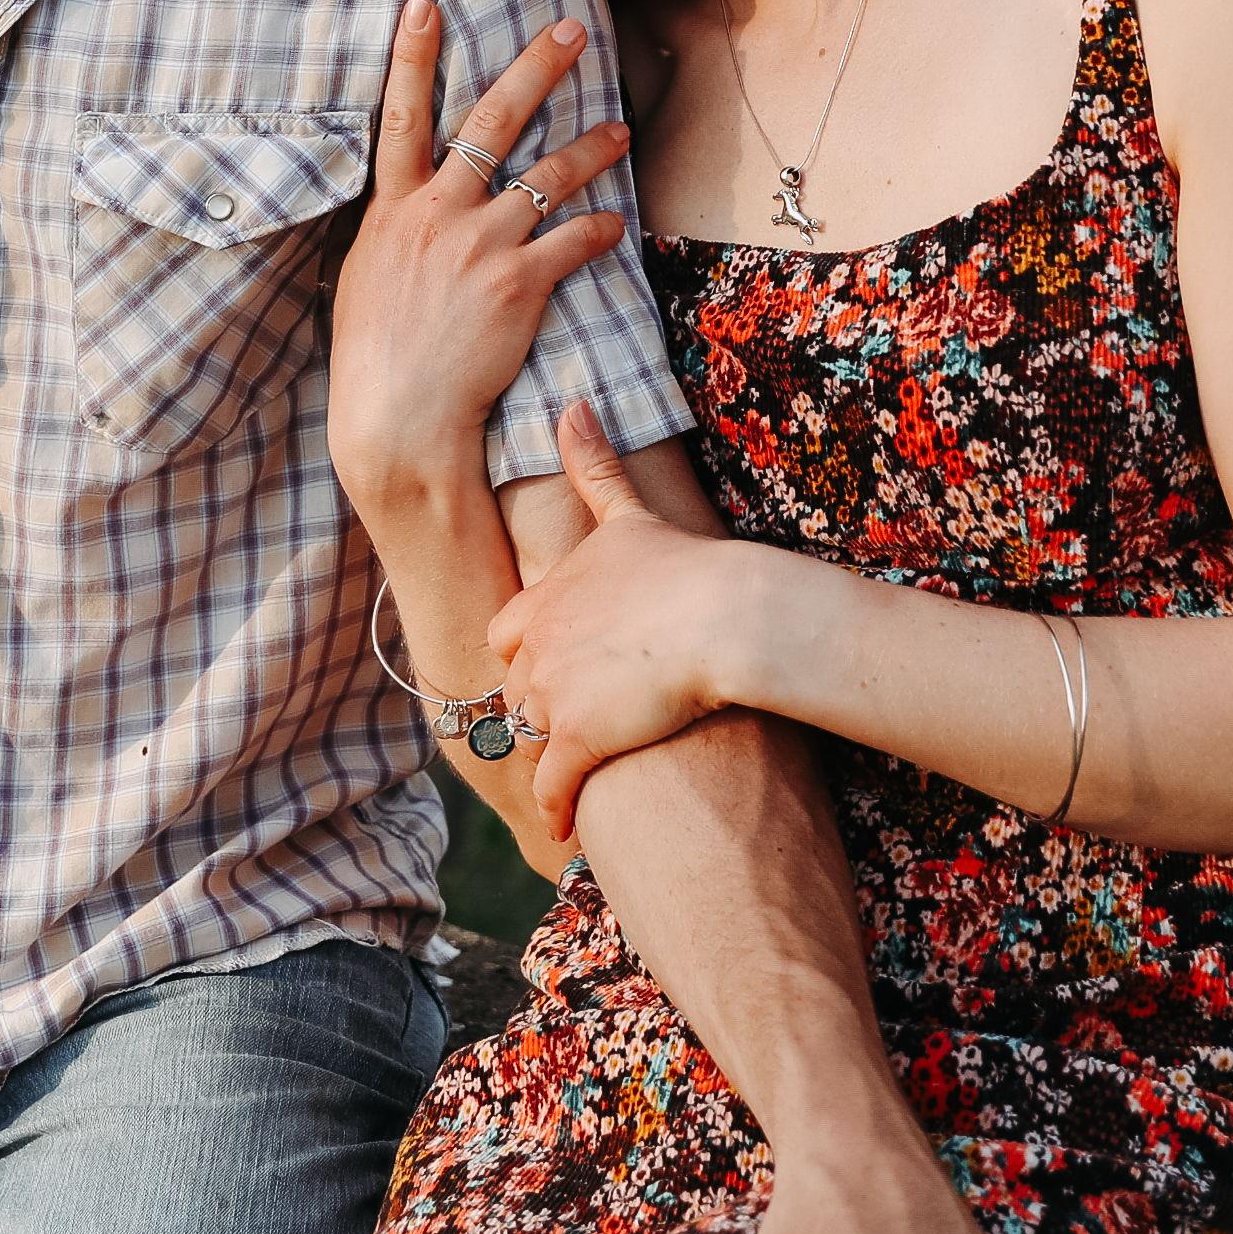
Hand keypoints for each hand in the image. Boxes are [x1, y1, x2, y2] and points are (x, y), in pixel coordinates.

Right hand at [328, 0, 630, 519]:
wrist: (398, 417)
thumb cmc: (374, 358)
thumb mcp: (364, 279)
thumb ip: (391, 234)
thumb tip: (400, 210)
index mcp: (392, 210)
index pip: (400, 116)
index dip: (411, 56)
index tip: (424, 5)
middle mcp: (437, 214)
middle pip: (489, 121)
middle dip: (534, 68)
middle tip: (570, 30)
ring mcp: (480, 245)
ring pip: (547, 175)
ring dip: (590, 147)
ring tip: (619, 128)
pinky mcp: (519, 282)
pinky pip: (573, 240)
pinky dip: (599, 229)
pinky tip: (616, 225)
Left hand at [481, 398, 758, 842]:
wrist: (726, 616)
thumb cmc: (686, 566)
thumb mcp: (629, 513)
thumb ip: (593, 464)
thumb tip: (570, 403)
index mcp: (547, 599)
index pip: (506, 635)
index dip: (529, 653)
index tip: (551, 664)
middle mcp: (539, 649)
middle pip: (516, 691)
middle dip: (537, 708)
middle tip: (571, 722)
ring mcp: (556, 697)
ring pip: (533, 738)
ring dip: (549, 753)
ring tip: (575, 772)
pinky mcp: (580, 740)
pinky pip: (554, 786)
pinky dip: (556, 809)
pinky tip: (565, 829)